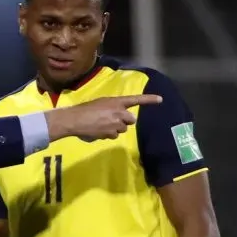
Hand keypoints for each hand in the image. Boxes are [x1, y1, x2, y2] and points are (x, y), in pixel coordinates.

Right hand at [46, 94, 162, 141]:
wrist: (75, 119)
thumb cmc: (85, 109)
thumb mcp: (101, 104)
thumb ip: (112, 109)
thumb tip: (116, 119)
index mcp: (116, 101)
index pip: (136, 99)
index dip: (149, 100)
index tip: (161, 99)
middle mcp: (119, 111)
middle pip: (131, 120)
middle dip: (124, 122)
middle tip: (112, 120)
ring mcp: (116, 123)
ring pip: (122, 129)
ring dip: (115, 128)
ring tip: (101, 125)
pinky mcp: (111, 133)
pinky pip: (114, 136)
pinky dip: (107, 135)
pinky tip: (98, 131)